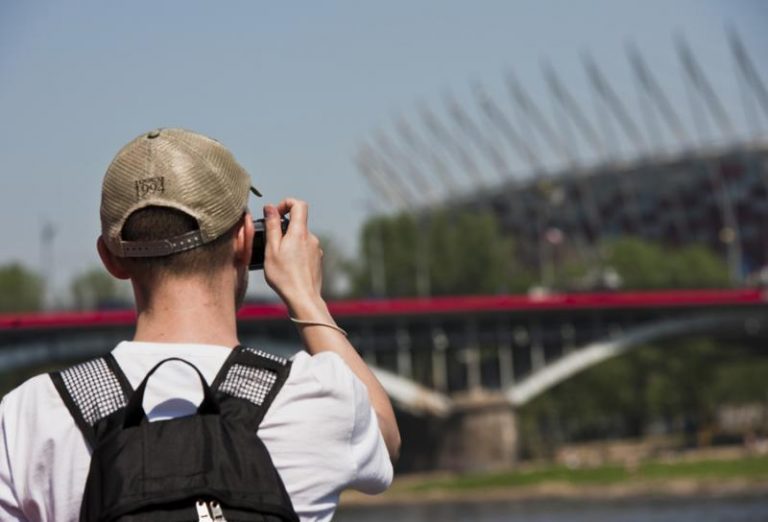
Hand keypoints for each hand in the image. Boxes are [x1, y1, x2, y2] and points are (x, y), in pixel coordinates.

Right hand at [263, 198, 324, 313]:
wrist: (303, 298)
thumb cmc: (284, 276)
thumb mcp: (272, 249)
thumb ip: (272, 226)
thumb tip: (270, 207)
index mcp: (300, 232)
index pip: (299, 205)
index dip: (286, 204)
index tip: (275, 215)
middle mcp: (311, 238)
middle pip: (297, 224)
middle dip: (283, 230)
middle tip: (271, 246)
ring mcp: (316, 249)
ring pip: (300, 238)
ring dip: (289, 244)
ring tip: (279, 261)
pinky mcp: (317, 260)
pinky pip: (305, 250)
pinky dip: (295, 254)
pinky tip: (288, 269)